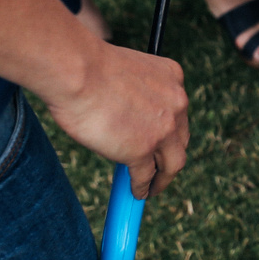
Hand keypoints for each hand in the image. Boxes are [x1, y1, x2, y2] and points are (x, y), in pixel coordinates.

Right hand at [40, 41, 189, 198]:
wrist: (78, 70)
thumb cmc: (89, 67)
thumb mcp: (127, 74)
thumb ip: (135, 94)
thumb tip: (126, 118)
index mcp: (174, 78)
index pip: (178, 112)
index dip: (170, 130)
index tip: (161, 142)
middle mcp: (176, 104)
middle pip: (180, 139)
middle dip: (170, 156)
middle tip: (160, 168)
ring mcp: (162, 130)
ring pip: (172, 164)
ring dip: (163, 179)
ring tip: (153, 188)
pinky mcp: (142, 151)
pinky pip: (145, 177)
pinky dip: (142, 188)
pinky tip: (137, 192)